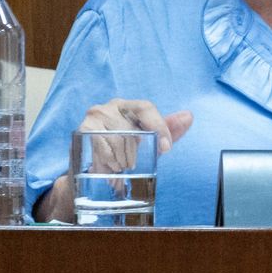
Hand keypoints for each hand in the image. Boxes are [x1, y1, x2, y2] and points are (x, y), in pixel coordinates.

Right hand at [33, 99, 193, 222]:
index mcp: (129, 106)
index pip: (146, 108)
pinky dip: (109, 161)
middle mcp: (110, 106)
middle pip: (132, 128)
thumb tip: (189, 116)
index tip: (166, 148)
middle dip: (136, 152)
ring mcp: (94, 116)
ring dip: (122, 159)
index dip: (159, 127)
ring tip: (120, 167)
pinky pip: (102, 147)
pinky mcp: (82, 130)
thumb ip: (168, 130)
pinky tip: (108, 166)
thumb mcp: (147, 141)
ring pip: (118, 139)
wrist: (91, 166)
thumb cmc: (123, 149)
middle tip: (133, 164)